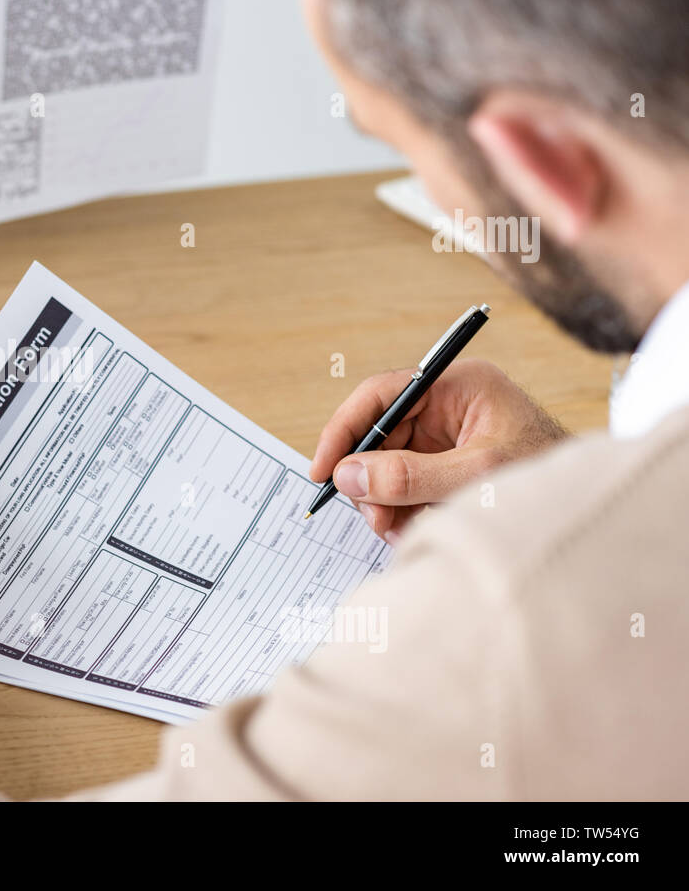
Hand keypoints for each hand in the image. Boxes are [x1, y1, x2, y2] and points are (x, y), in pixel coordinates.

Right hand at [309, 359, 566, 542]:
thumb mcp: (476, 475)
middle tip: (374, 517)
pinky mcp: (448, 467)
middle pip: (380, 436)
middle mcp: (447, 406)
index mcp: (457, 385)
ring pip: (389, 466)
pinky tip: (413, 527)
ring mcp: (447, 438)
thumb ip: (410, 476)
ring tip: (399, 529)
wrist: (591, 511)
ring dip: (386, 502)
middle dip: (370, 480)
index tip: (324, 470)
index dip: (345, 431)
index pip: (381, 396)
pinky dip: (402, 510)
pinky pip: (406, 485)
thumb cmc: (549, 476)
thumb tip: (349, 476)